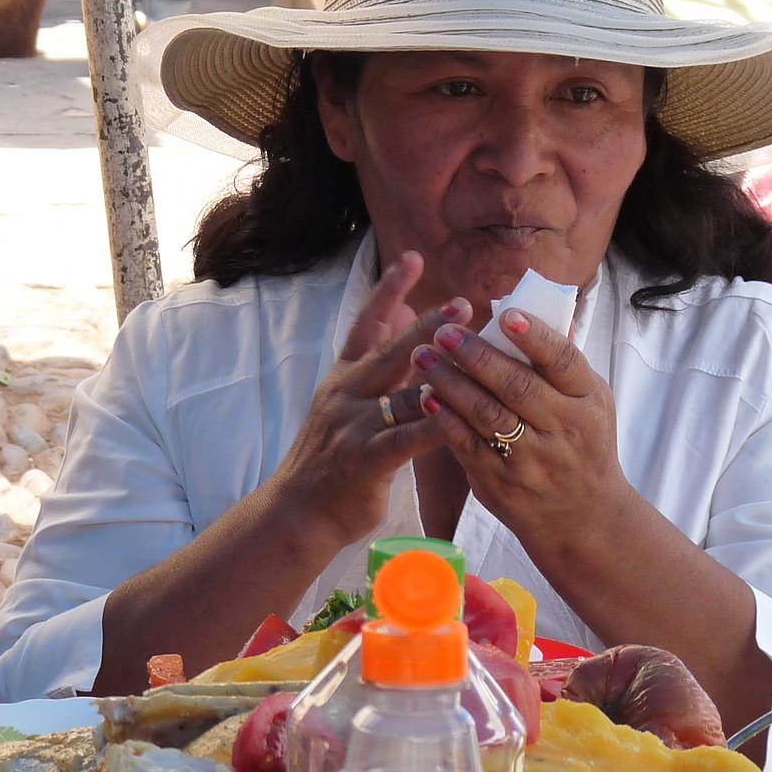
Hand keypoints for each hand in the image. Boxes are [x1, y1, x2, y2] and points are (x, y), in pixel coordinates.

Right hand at [265, 251, 465, 548]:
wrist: (296, 512)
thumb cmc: (330, 464)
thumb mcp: (344, 411)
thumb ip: (375, 381)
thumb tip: (410, 345)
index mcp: (343, 379)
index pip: (366, 325)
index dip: (389, 291)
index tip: (413, 259)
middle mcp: (345, 393)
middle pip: (391, 350)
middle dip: (428, 325)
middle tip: (465, 303)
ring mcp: (353, 424)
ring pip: (404, 392)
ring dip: (441, 374)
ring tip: (476, 358)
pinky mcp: (363, 458)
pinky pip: (405, 437)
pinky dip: (433, 425)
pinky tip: (459, 415)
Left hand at [410, 308, 633, 558]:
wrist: (582, 517)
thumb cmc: (581, 443)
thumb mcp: (589, 403)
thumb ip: (562, 363)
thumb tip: (541, 308)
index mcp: (588, 401)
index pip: (563, 362)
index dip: (535, 338)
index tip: (505, 315)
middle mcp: (563, 429)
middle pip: (517, 387)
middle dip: (477, 357)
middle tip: (444, 332)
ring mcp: (531, 458)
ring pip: (486, 415)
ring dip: (450, 383)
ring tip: (422, 356)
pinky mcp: (501, 481)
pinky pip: (467, 445)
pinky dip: (445, 420)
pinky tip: (426, 397)